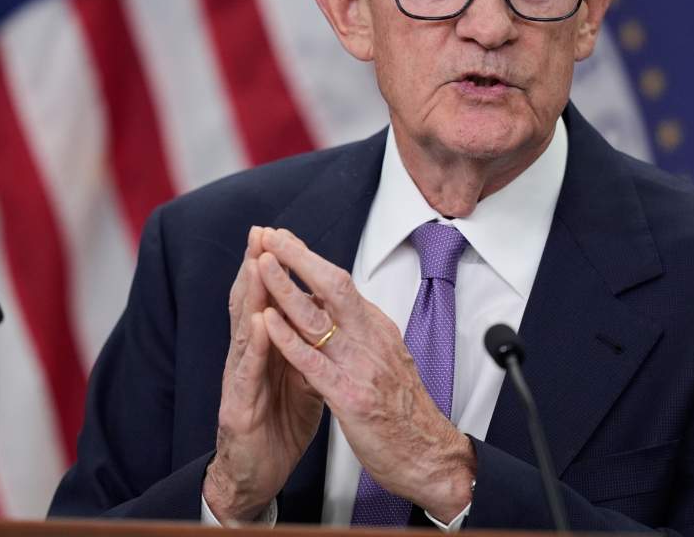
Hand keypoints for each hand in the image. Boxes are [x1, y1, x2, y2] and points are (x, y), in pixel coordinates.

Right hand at [203, 227, 323, 521]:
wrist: (257, 477)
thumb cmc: (275, 426)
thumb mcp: (298, 379)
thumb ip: (304, 347)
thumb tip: (322, 319)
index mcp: (264, 351)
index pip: (266, 301)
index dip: (270, 267)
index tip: (277, 233)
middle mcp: (247, 360)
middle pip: (250, 306)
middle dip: (254, 267)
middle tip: (259, 233)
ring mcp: (240, 383)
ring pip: (245, 332)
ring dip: (250, 297)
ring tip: (256, 264)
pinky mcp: (240, 410)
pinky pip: (249, 375)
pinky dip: (255, 348)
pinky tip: (260, 325)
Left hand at [256, 228, 475, 521]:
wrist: (431, 457)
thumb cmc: (405, 414)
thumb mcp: (386, 359)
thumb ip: (361, 333)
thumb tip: (335, 307)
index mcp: (377, 330)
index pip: (341, 284)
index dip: (310, 260)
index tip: (285, 240)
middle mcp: (371, 341)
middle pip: (333, 286)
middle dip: (299, 258)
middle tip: (271, 237)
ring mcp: (362, 368)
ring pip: (319, 318)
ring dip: (287, 288)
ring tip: (263, 264)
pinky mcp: (352, 398)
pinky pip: (315, 364)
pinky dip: (290, 341)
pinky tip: (268, 324)